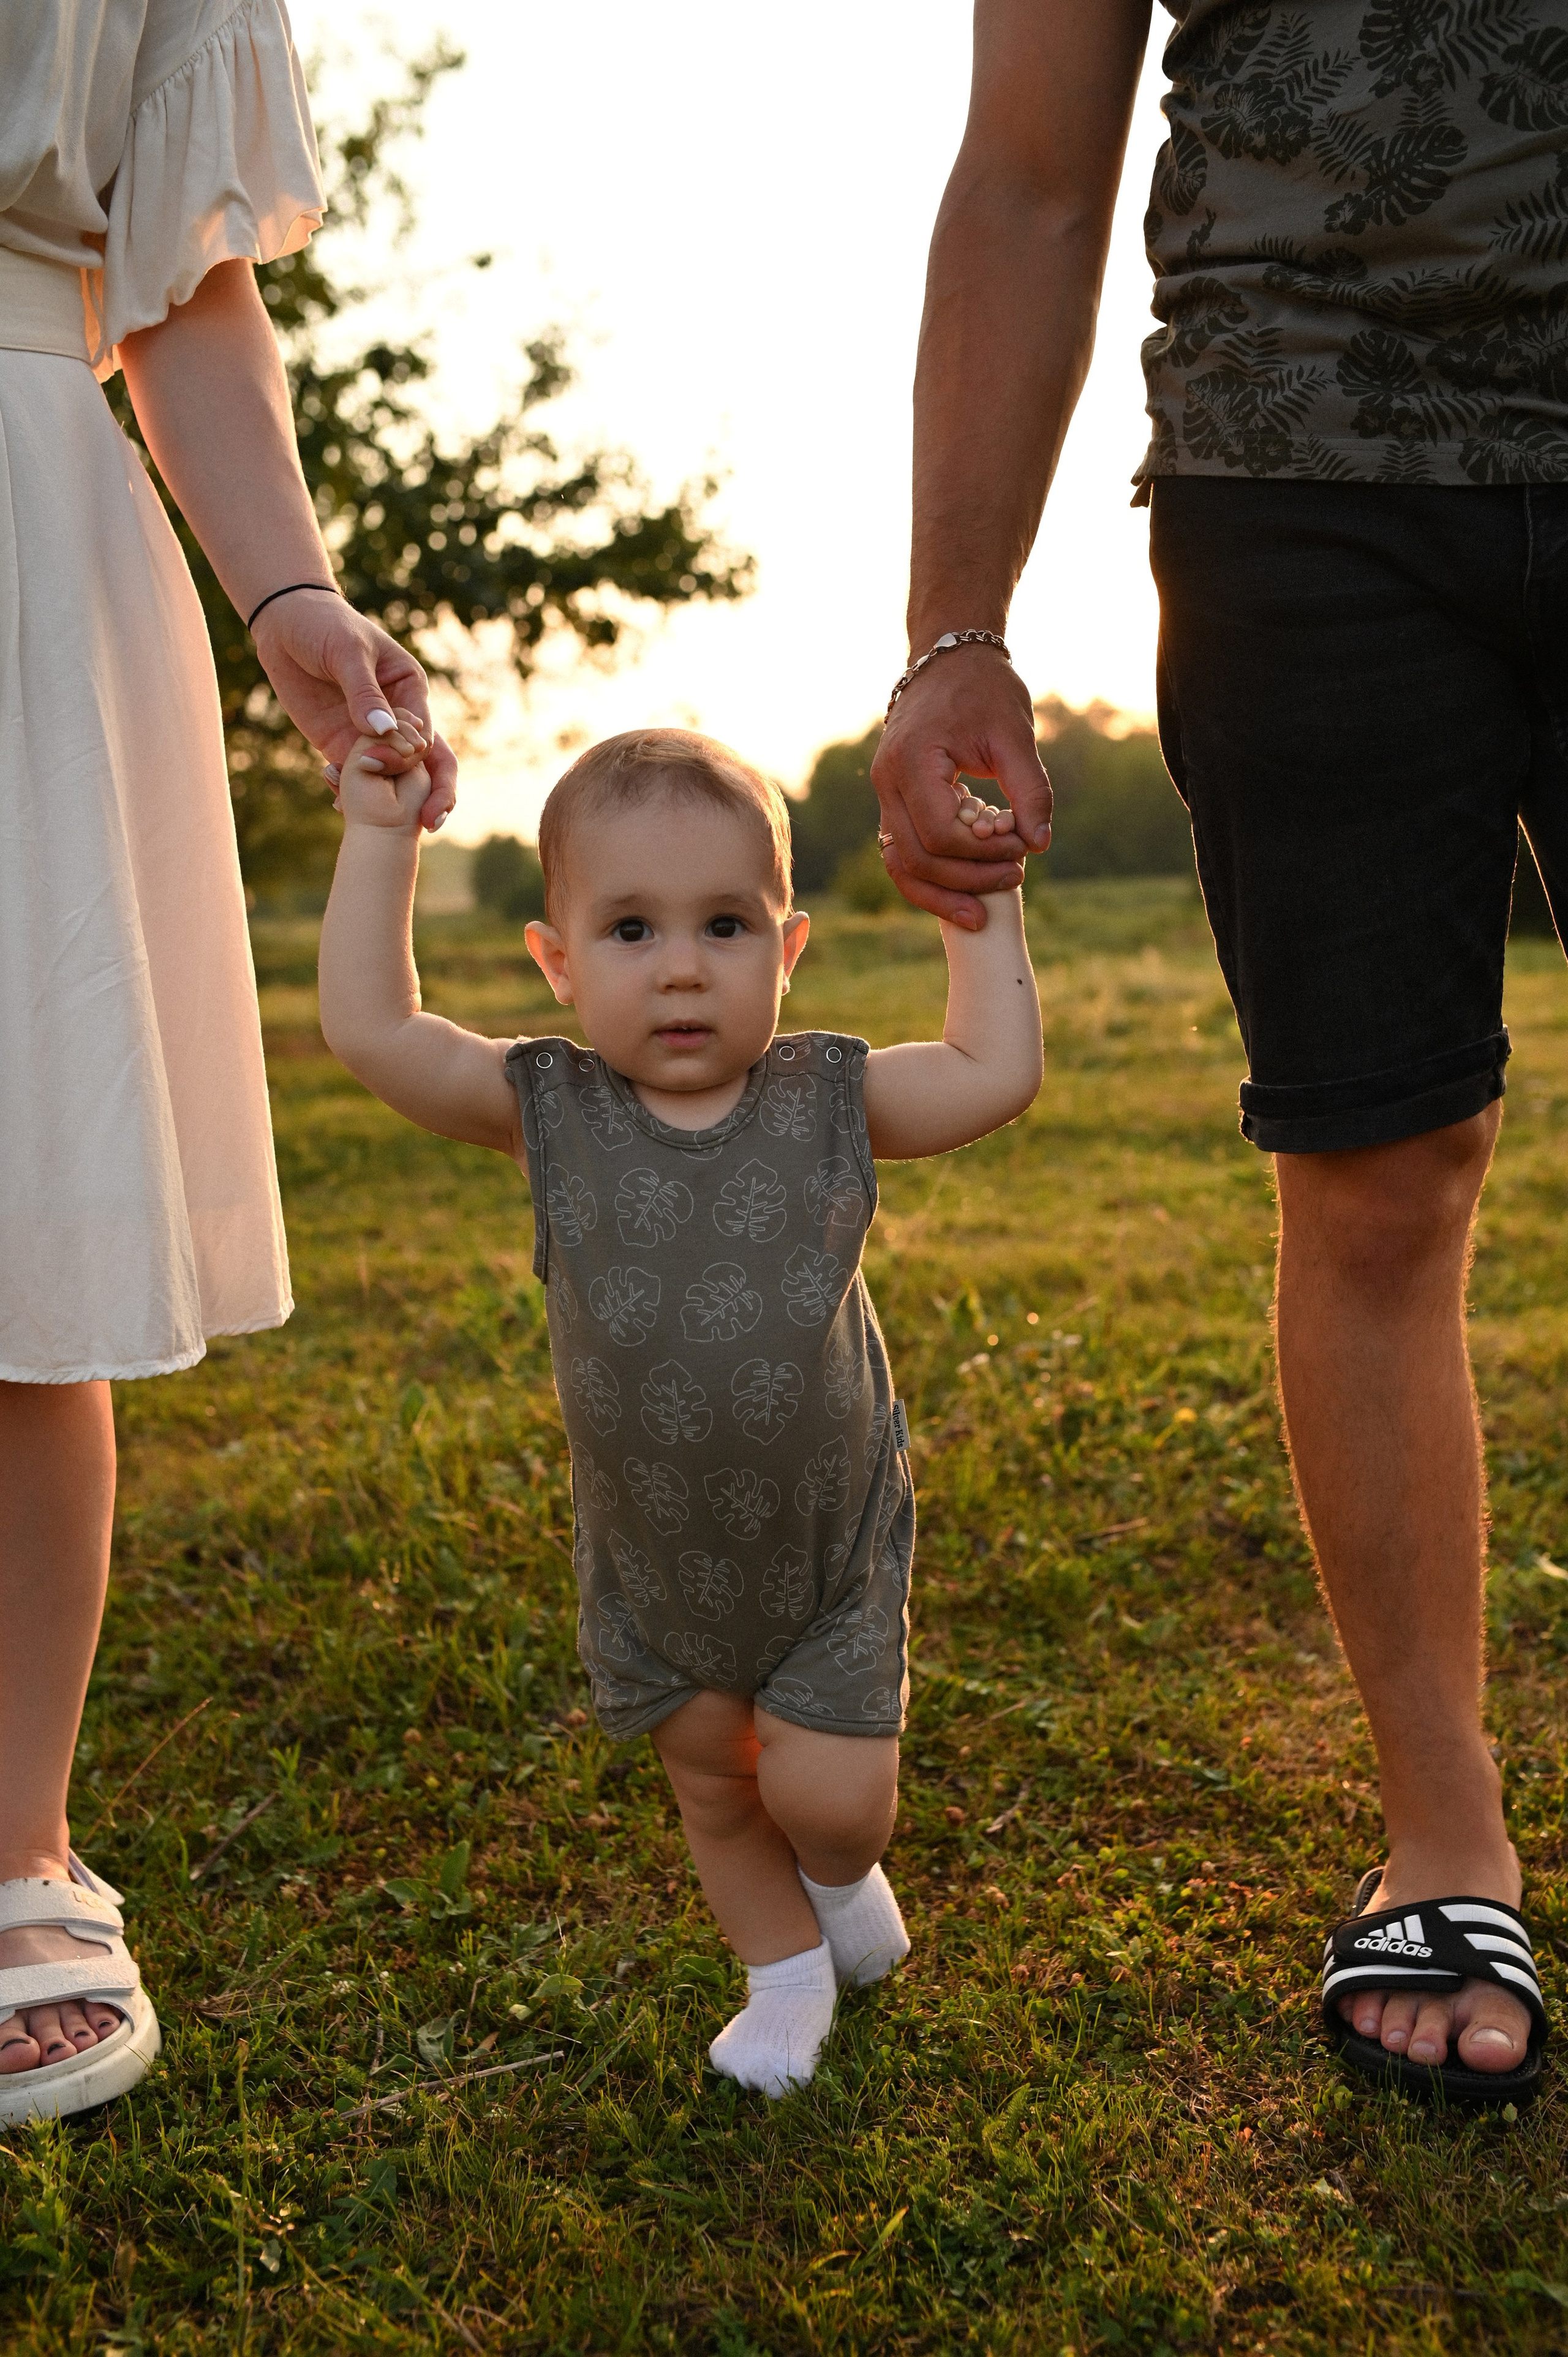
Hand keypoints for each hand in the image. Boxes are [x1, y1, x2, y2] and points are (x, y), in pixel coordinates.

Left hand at [252, 593, 456, 831]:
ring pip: (394, 778)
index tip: (385, 763)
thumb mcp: (346, 651)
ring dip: (392, 803)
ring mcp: (370, 736)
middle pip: (426, 764)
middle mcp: (398, 718)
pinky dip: (352, 797)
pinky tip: (340, 809)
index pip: (426, 734)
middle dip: (432, 794)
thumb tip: (383, 731)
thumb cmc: (324, 625)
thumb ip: (364, 692)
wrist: (285, 624)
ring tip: (376, 823)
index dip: (414, 756)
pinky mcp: (342, 746)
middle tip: (429, 822)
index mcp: (411, 690)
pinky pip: (357, 778)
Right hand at [871, 648, 1051, 928]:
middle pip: (915, 857)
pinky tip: (964, 892)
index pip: (939, 832)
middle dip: (966, 879)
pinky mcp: (895, 802)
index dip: (982, 852)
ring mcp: (885, 794)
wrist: (950, 660)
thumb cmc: (984, 689)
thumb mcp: (1014, 734)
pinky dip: (931, 878)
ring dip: (940, 893)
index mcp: (911, 761)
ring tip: (982, 913)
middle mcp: (887, 782)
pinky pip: (903, 853)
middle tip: (1015, 879)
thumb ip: (1030, 789)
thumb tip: (1039, 843)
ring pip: (900, 864)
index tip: (1021, 848)